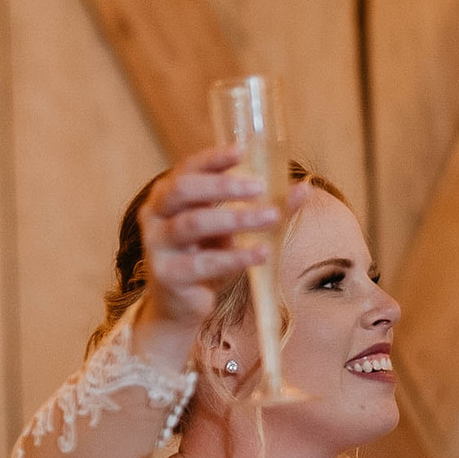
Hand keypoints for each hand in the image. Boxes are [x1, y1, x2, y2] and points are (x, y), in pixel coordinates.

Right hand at [138, 146, 306, 327]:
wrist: (179, 306)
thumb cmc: (204, 257)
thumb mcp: (230, 229)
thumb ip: (261, 207)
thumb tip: (303, 188)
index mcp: (167, 196)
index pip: (187, 169)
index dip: (213, 159)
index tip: (242, 152)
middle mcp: (155, 216)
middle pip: (183, 190)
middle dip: (223, 186)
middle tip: (260, 188)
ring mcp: (157, 246)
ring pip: (193, 223)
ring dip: (236, 219)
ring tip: (272, 218)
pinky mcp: (167, 275)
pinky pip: (203, 263)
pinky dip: (236, 257)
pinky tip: (262, 254)